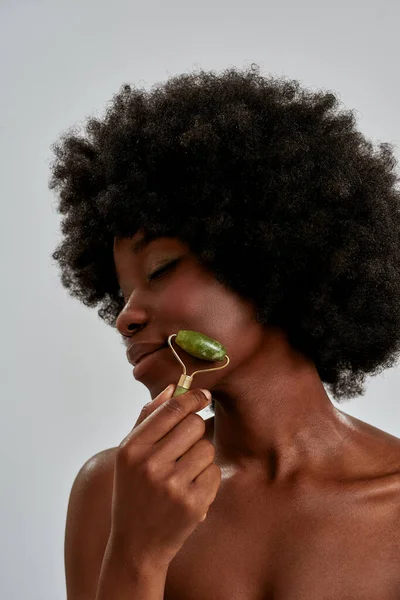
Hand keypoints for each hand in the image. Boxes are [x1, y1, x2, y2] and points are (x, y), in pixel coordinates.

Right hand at [108, 384, 220, 569]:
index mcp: (132, 449)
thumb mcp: (129, 454)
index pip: (171, 409)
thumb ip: (148, 418)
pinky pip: (213, 472)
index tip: (204, 396)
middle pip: (194, 425)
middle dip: (196, 430)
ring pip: (207, 448)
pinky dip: (206, 477)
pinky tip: (190, 488)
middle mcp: (150, 465)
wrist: (136, 545)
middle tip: (186, 444)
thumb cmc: (133, 491)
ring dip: (201, 455)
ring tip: (184, 472)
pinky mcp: (193, 504)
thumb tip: (173, 387)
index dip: (192, 398)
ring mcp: (172, 486)